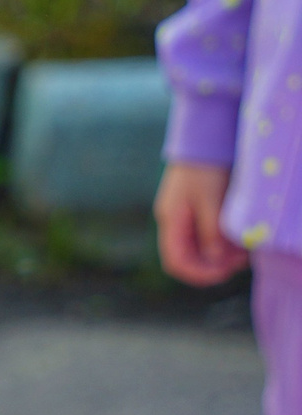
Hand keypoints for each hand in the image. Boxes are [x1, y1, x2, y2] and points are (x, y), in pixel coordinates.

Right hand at [156, 160, 247, 285]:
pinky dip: (222, 242)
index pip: (176, 262)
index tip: (224, 273)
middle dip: (215, 265)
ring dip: (221, 254)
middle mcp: (174, 223)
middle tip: (241, 261)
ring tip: (244, 249)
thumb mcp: (210, 202)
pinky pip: (206, 235)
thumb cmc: (205, 170)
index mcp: (171, 222)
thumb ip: (211, 232)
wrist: (203, 140)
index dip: (198, 274)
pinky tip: (239, 238)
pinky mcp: (196, 210)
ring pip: (200, 248)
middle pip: (189, 258)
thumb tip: (215, 260)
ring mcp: (184, 217)